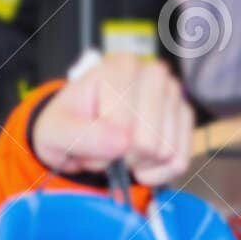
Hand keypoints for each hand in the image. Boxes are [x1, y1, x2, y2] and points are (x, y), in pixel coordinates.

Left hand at [31, 54, 193, 186]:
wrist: (77, 131)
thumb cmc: (66, 125)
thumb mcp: (55, 131)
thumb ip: (80, 135)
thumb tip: (122, 142)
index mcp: (121, 67)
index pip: (121, 126)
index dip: (99, 147)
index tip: (86, 138)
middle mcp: (154, 74)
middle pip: (147, 142)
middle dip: (119, 158)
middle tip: (102, 147)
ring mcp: (174, 96)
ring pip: (164, 153)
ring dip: (136, 165)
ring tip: (117, 149)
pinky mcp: (185, 119)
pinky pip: (179, 161)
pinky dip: (155, 173)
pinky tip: (138, 163)